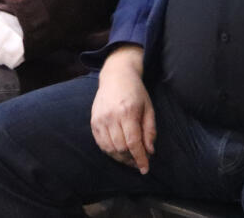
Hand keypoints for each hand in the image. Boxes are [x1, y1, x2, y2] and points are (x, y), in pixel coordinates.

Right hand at [91, 45, 155, 173]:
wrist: (116, 76)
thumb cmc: (136, 92)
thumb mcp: (149, 108)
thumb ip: (150, 130)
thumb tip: (150, 151)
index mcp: (127, 112)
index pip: (133, 142)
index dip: (140, 158)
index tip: (146, 169)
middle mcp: (111, 116)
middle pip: (120, 148)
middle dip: (131, 159)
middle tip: (140, 162)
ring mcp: (100, 119)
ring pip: (109, 148)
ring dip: (120, 158)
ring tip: (130, 159)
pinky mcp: (93, 121)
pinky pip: (100, 143)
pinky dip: (109, 151)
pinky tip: (118, 151)